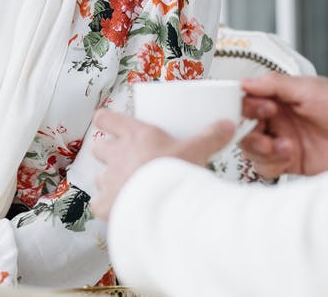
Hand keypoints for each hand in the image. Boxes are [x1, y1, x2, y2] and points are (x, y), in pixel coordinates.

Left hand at [88, 110, 234, 219]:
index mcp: (135, 136)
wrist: (163, 208)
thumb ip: (211, 137)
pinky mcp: (104, 205)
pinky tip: (121, 210)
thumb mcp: (196, 151)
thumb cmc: (175, 174)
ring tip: (128, 188)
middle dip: (108, 152)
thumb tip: (228, 125)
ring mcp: (108, 181)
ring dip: (111, 181)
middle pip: (99, 147)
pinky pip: (99, 203)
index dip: (106, 120)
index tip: (109, 123)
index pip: (106, 119)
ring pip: (100, 176)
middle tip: (125, 159)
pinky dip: (107, 206)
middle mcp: (117, 155)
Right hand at [239, 74, 327, 178]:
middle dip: (249, 129)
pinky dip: (271, 162)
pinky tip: (288, 154)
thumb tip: (246, 82)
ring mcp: (282, 141)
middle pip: (244, 127)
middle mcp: (278, 120)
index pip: (247, 100)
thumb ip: (276, 84)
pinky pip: (265, 167)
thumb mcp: (311, 88)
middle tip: (265, 127)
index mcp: (280, 97)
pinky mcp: (289, 162)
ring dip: (261, 147)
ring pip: (251, 148)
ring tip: (281, 143)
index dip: (244, 105)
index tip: (255, 108)